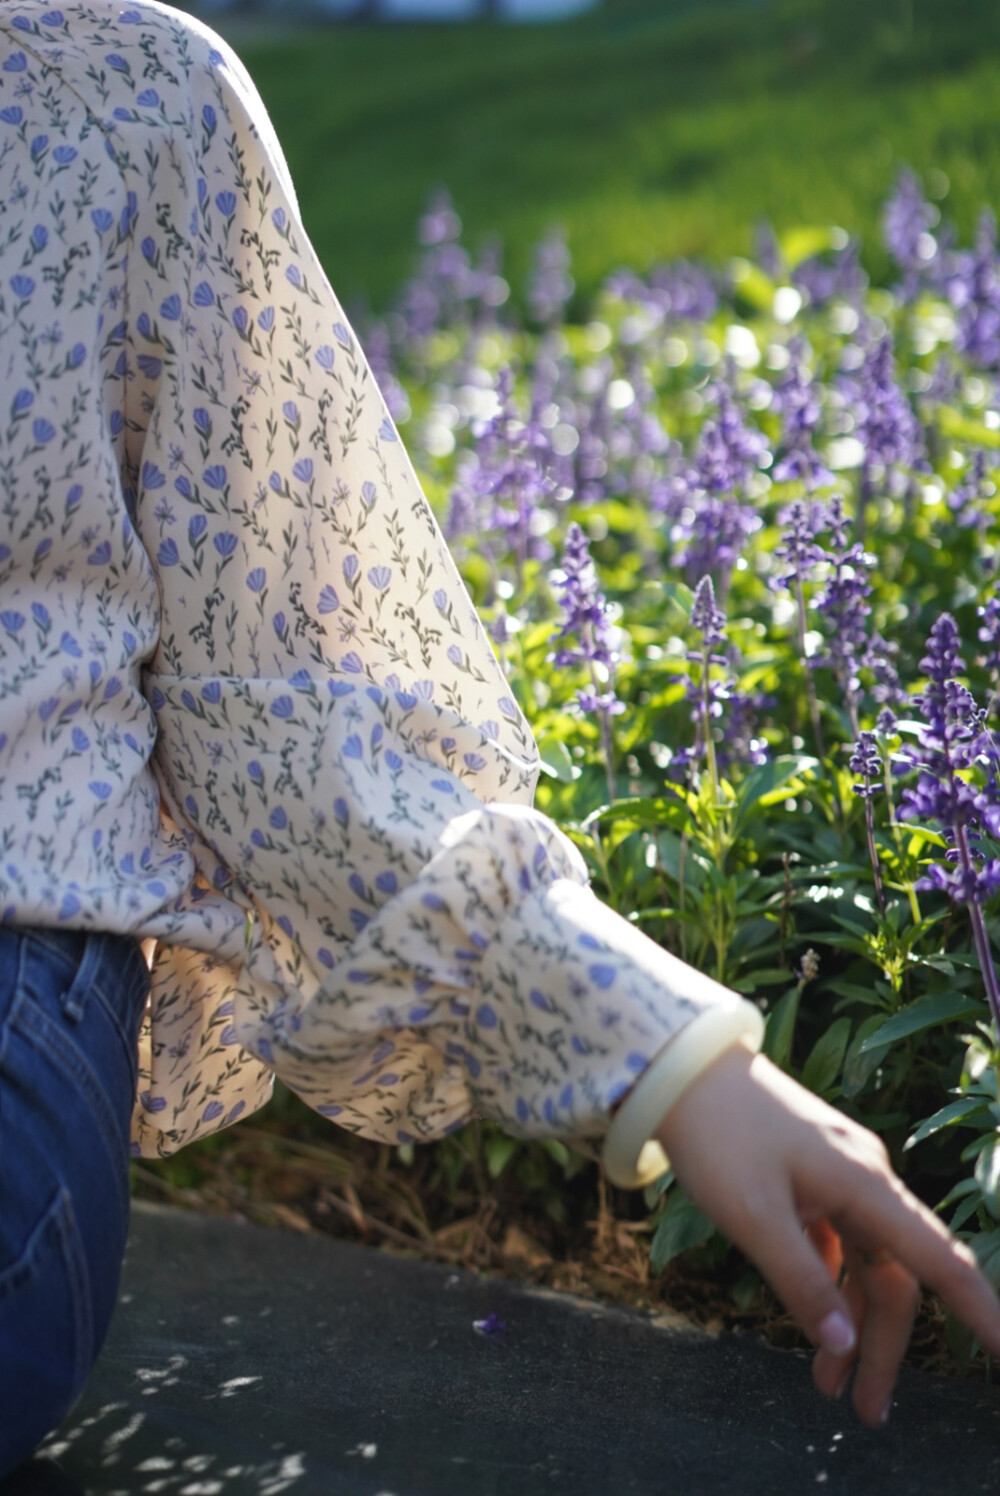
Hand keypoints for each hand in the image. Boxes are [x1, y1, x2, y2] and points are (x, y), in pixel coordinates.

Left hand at [654, 1043, 999, 1424]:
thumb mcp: (753, 1217)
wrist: (680, 1068)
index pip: (942, 1261)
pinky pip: (836, 1240)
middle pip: (895, 1277)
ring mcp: (838, 1174)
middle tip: (867, 1413)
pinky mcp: (810, 1173)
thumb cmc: (717, 1135)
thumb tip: (843, 1346)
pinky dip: (827, 1282)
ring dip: (850, 1322)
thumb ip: (801, 1281)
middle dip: (884, 1347)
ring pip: (864, 1261)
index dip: (984, 1314)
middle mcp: (865, 1178)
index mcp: (865, 1185)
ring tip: (825, 1385)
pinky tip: (809, 1318)